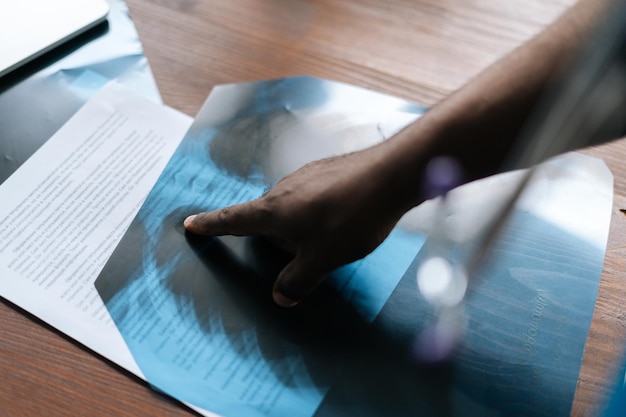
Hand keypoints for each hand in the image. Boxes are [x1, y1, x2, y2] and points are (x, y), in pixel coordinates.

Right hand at [184, 146, 415, 306]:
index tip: (190, 223)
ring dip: (300, 226)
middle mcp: (284, 189)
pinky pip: (311, 196)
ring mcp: (306, 176)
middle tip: (304, 254)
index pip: (232, 220)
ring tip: (331, 237)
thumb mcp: (323, 259)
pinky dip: (318, 212)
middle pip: (267, 218)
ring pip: (291, 208)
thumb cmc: (351, 218)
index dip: (210, 225)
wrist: (390, 175)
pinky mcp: (327, 171)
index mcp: (273, 211)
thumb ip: (298, 281)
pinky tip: (343, 218)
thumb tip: (281, 295)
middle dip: (277, 239)